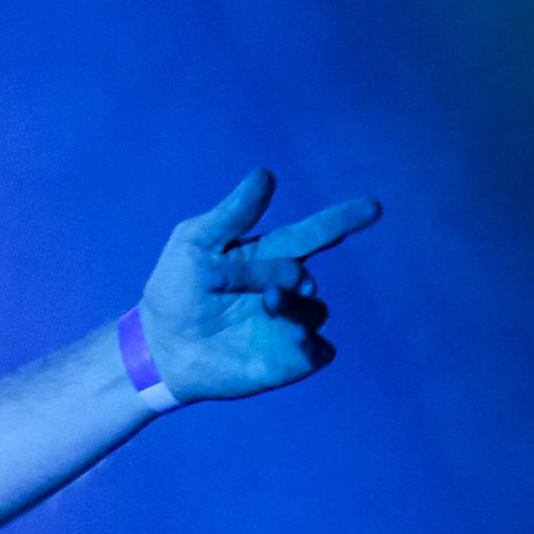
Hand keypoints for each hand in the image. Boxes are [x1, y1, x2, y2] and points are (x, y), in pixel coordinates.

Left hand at [138, 170, 381, 402]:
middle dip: (282, 272)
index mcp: (268, 256)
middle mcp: (286, 288)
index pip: (312, 233)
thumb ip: (232, 214)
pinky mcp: (290, 359)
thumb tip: (266, 174)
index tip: (373, 208)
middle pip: (304, 272)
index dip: (341, 220)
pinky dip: (312, 340)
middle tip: (256, 283)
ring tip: (268, 299)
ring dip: (293, 304)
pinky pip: (319, 349)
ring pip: (315, 310)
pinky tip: (294, 333)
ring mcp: (290, 324)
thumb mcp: (194, 244)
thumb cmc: (175, 291)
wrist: (160, 348)